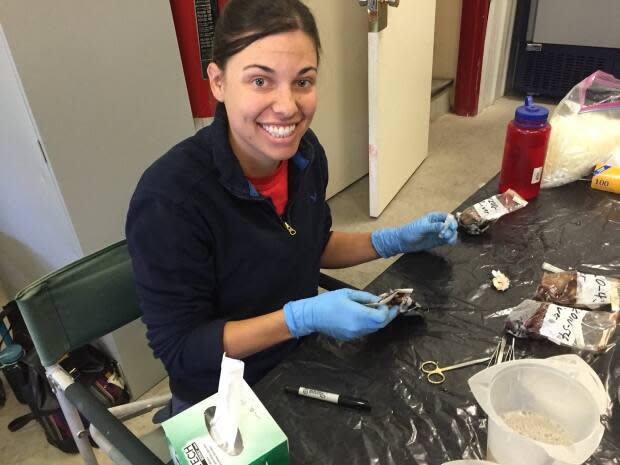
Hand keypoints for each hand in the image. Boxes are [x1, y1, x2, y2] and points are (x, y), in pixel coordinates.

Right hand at [283, 288, 397, 339]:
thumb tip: (379, 300)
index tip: (388, 304)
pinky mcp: (350, 338)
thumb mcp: (348, 293)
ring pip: (374, 329)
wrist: (312, 316)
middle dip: (387, 316)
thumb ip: (366, 297)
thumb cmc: (328, 302)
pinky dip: (369, 324)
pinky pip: (365, 331)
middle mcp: (358, 328)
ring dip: (378, 320)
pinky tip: (365, 316)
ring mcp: (354, 334)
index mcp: (358, 315)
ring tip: (377, 310)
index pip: (381, 317)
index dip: (387, 311)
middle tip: (390, 307)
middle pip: (380, 325)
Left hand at [370, 212, 457, 257]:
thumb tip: (444, 226)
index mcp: (433, 217)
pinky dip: (451, 241)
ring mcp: (438, 232)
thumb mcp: (421, 228)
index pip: (447, 217)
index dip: (451, 221)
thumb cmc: (410, 232)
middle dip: (451, 229)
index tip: (450, 227)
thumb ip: (433, 227)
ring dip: (452, 236)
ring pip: (451, 232)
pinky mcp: (438, 241)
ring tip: (446, 239)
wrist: (403, 242)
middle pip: (451, 225)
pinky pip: (448, 240)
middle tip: (445, 235)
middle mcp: (438, 224)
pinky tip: (449, 242)